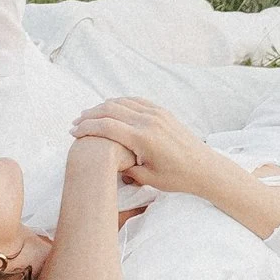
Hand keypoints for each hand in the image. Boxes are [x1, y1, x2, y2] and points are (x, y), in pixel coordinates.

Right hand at [70, 96, 218, 197]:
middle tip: (76, 123)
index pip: (106, 127)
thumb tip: (111, 162)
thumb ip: (127, 168)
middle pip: (110, 110)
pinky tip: (112, 108)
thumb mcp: (148, 178)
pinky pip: (136, 101)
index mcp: (143, 138)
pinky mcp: (162, 112)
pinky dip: (120, 102)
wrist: (205, 168)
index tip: (73, 132)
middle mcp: (148, 121)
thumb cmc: (178, 177)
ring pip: (122, 102)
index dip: (87, 128)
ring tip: (90, 115)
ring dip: (103, 107)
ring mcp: (156, 113)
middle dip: (90, 115)